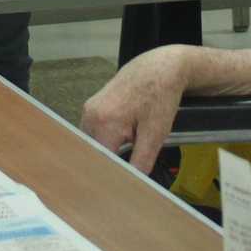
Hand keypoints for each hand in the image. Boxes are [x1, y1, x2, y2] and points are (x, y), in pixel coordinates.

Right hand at [82, 47, 189, 174]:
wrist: (161, 67)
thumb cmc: (160, 95)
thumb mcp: (155, 133)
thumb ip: (141, 161)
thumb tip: (133, 182)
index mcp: (104, 122)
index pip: (101, 161)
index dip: (112, 173)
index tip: (122, 182)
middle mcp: (90, 114)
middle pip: (94, 152)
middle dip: (111, 159)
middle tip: (131, 160)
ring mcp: (89, 108)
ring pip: (94, 142)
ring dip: (110, 147)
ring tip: (132, 138)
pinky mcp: (93, 105)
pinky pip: (96, 130)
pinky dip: (108, 136)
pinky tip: (127, 130)